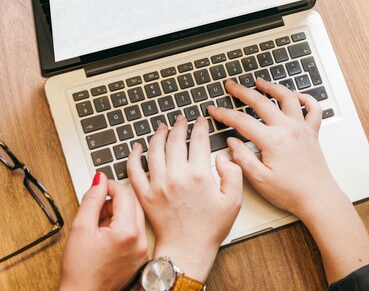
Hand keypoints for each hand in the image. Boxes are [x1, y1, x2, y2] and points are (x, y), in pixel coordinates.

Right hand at [59, 172, 147, 290]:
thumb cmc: (80, 269)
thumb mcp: (80, 228)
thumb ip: (92, 200)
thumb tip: (100, 179)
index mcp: (128, 232)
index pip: (125, 193)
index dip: (109, 186)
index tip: (98, 187)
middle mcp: (141, 240)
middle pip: (133, 203)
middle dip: (114, 200)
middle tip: (96, 210)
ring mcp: (143, 248)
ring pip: (135, 215)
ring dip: (118, 212)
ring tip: (99, 225)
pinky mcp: (141, 255)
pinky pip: (136, 230)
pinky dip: (123, 226)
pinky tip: (107, 236)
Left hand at [127, 117, 241, 282]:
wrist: (188, 250)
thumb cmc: (210, 228)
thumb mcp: (234, 201)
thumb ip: (234, 174)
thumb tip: (224, 157)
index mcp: (200, 175)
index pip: (199, 140)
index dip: (200, 126)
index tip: (201, 121)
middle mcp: (177, 176)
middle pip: (176, 140)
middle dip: (180, 125)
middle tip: (181, 119)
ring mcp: (158, 184)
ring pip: (154, 149)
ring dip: (158, 134)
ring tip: (163, 127)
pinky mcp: (145, 194)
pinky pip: (134, 170)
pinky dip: (133, 155)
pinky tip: (137, 147)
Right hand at [208, 78, 345, 219]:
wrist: (317, 198)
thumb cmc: (290, 192)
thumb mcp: (259, 180)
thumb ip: (243, 159)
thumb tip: (232, 143)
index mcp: (272, 141)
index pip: (242, 121)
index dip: (224, 114)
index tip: (214, 110)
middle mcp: (288, 129)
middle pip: (261, 102)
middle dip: (243, 91)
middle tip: (231, 85)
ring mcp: (301, 128)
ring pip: (287, 98)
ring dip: (272, 87)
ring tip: (260, 82)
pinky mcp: (312, 133)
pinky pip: (313, 108)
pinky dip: (306, 98)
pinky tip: (296, 96)